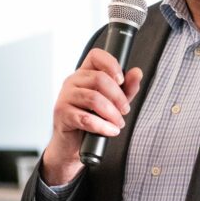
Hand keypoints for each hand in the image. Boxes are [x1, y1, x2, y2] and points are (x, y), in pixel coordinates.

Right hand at [42, 49, 142, 185]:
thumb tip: (137, 72)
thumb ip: (127, 88)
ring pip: (94, 98)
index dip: (111, 64)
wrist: (73, 144)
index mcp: (85, 73)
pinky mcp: (62, 114)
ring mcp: (65, 97)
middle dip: (118, 97)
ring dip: (112, 113)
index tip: (121, 80)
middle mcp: (72, 81)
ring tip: (118, 123)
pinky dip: (102, 126)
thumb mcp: (114, 102)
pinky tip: (111, 131)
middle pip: (99, 79)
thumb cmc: (93, 118)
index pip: (96, 55)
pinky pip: (85, 118)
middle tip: (125, 111)